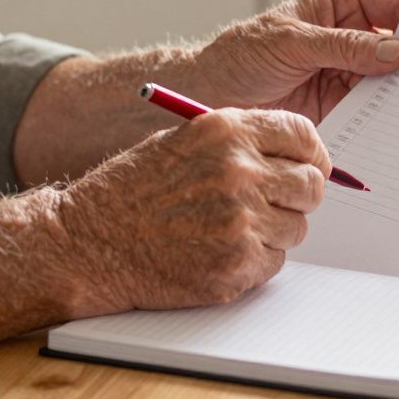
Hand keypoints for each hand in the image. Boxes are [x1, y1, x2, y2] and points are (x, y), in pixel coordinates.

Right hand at [56, 108, 329, 312]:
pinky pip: (275, 262)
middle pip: (311, 184)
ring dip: (274, 231)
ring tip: (229, 229)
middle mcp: (238, 172)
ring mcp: (240, 222)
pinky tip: (217, 252)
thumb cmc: (130, 191)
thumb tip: (294, 155)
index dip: (311, 153)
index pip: (303, 135)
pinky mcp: (236, 266)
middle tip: (275, 203)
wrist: (87, 243)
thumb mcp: (183, 141)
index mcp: (226, 132)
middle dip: (297, 195)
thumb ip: (238, 142)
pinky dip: (255, 261)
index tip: (309, 166)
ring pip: (296, 227)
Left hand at [194, 0, 398, 122]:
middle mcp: (351, 35)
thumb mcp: (293, 42)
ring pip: (391, 80)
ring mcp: (348, 71)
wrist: (213, 97)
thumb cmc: (243, 54)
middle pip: (398, 46)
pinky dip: (389, 117)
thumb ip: (344, 46)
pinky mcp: (342, 104)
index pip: (392, 7)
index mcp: (341, 4)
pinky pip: (374, 109)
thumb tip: (396, 50)